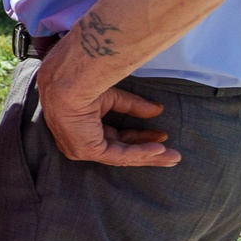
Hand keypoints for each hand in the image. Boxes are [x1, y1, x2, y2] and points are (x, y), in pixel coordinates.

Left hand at [36, 40, 178, 166]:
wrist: (67, 83)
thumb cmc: (82, 86)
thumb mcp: (112, 98)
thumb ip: (133, 106)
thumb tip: (157, 110)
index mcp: (84, 130)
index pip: (117, 139)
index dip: (140, 139)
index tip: (162, 136)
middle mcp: (82, 143)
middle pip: (122, 152)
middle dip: (149, 153)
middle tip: (172, 156)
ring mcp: (82, 149)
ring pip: (123, 157)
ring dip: (150, 157)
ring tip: (173, 157)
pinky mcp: (87, 150)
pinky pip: (119, 155)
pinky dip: (141, 153)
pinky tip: (159, 150)